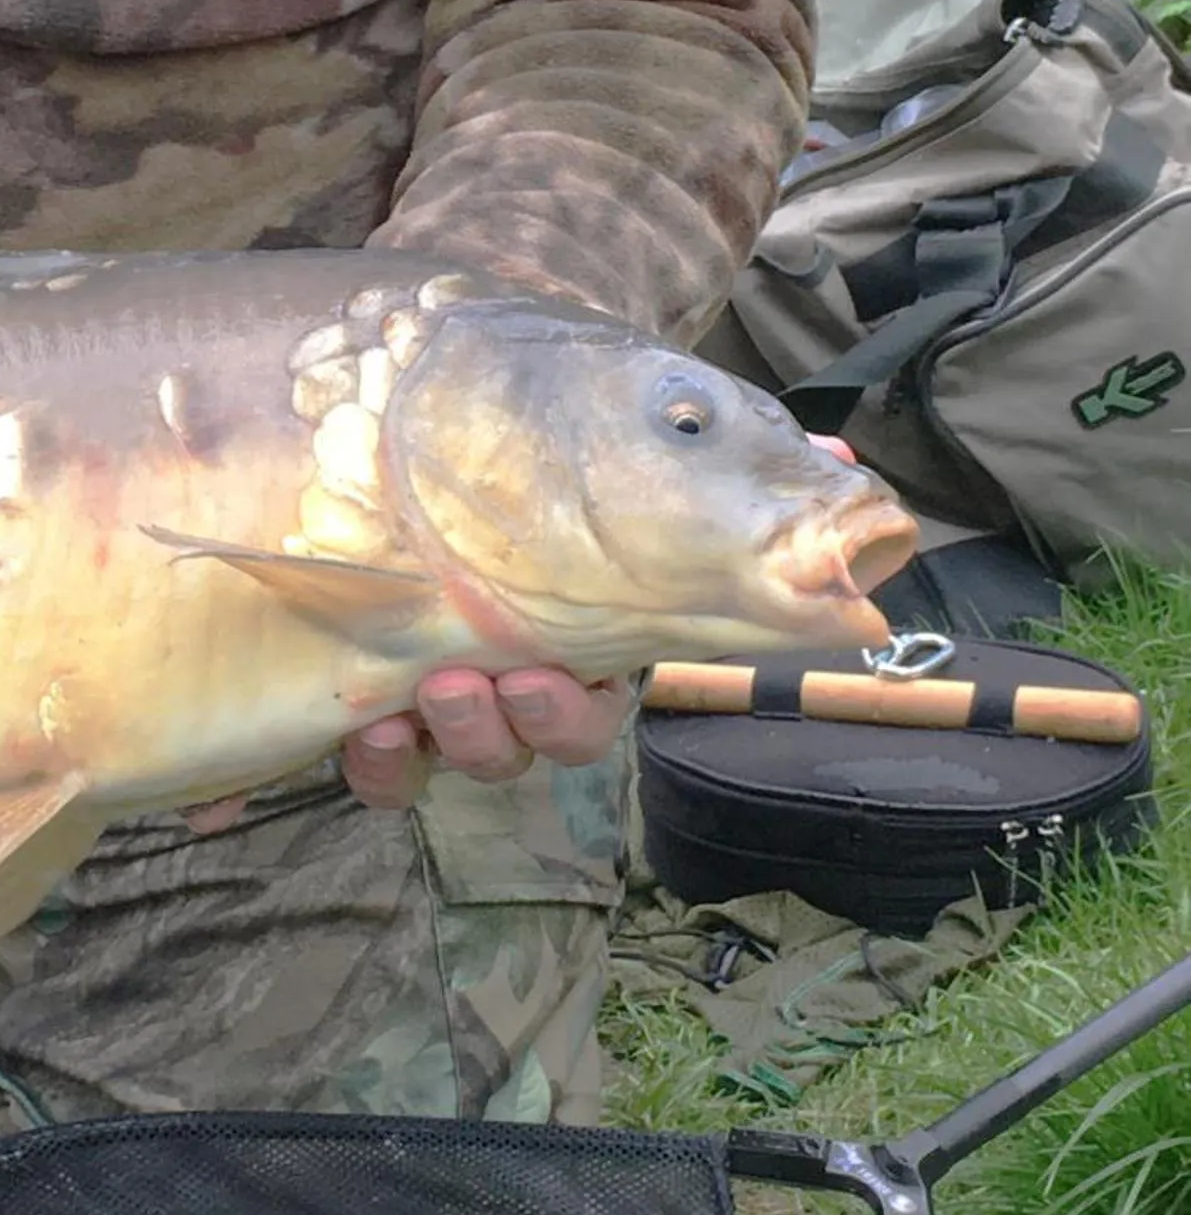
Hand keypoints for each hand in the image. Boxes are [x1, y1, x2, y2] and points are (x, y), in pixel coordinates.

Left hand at [334, 433, 861, 810]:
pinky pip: (381, 768)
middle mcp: (516, 688)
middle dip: (506, 726)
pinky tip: (367, 728)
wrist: (454, 446)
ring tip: (432, 684)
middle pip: (524, 745)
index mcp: (580, 651)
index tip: (556, 675)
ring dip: (446, 735)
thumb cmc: (554, 476)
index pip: (591, 714)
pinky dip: (377, 762)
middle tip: (484, 680)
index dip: (571, 712)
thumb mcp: (635, 464)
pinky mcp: (378, 700)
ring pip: (455, 756)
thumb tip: (847, 470)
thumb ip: (729, 469)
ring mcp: (447, 701)